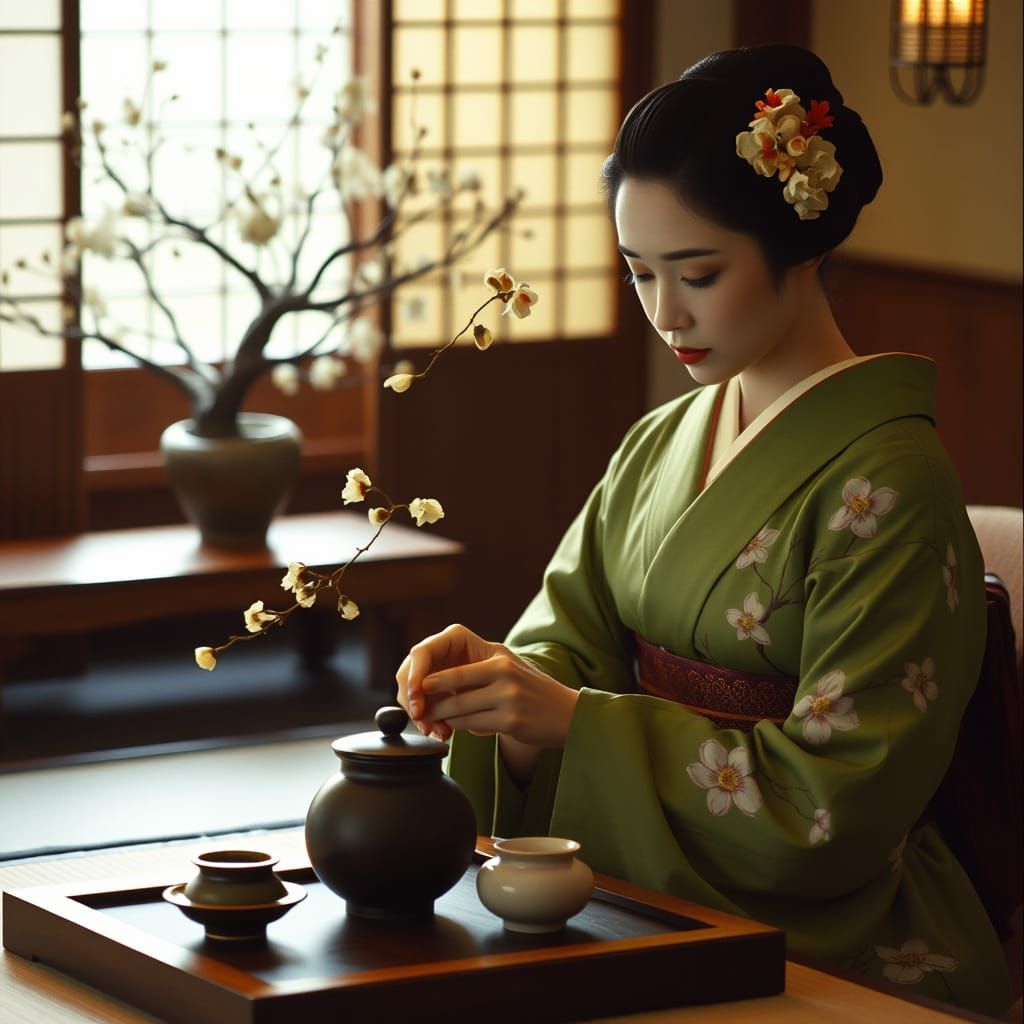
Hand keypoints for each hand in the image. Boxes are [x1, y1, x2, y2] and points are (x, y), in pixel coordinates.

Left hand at [395, 623, 578, 747]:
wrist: (567, 713)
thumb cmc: (532, 692)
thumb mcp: (509, 671)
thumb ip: (479, 672)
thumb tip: (436, 679)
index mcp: (500, 660)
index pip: (456, 671)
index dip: (433, 683)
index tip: (417, 691)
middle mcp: (505, 676)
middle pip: (454, 693)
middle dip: (433, 705)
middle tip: (419, 712)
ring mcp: (509, 699)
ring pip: (461, 712)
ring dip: (444, 719)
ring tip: (434, 721)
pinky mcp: (512, 721)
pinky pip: (474, 726)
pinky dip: (461, 727)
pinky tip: (458, 727)